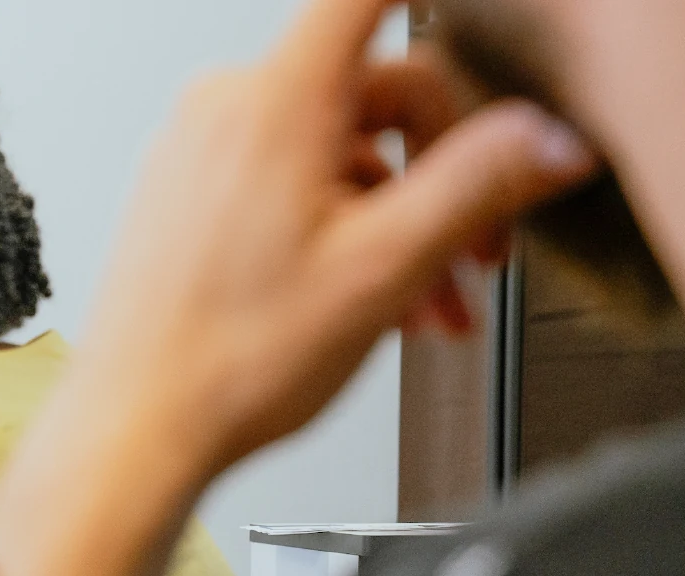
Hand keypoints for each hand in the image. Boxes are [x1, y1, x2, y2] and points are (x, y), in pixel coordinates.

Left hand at [64, 0, 598, 473]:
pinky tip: (383, 303)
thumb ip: (478, 185)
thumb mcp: (388, 266)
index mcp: (276, 102)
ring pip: (343, 154)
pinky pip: (294, 186)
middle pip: (377, 92)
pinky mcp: (191, 194)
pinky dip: (348, 232)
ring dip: (405, 221)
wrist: (139, 425)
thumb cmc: (232, 359)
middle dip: (448, 170)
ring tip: (435, 303)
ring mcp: (203, 152)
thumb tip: (545, 137)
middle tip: (485, 246)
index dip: (416, 2)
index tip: (465, 28)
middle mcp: (228, 109)